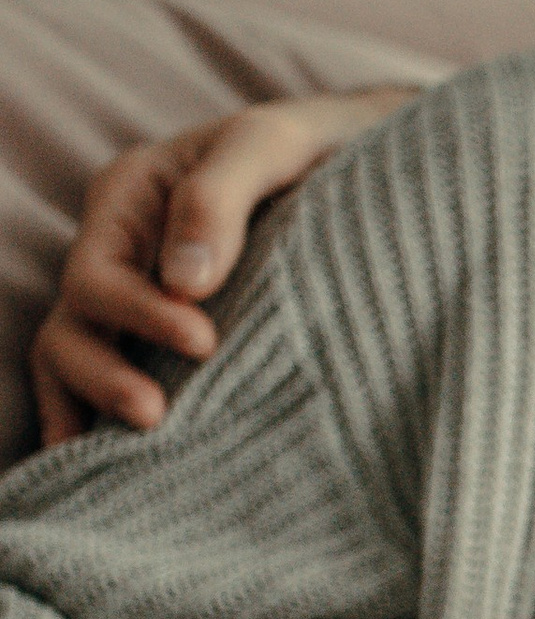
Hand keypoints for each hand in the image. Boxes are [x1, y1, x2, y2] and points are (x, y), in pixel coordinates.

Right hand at [31, 88, 412, 444]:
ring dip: (96, 407)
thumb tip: (184, 282)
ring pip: (80, 361)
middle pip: (74, 326)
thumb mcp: (272, 145)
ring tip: (139, 452)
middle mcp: (124, 251)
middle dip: (103, 375)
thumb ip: (220, 197)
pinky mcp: (170, 340)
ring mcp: (140, 298)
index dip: (137, 314)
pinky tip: (117, 476)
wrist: (376, 164)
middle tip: (157, 418)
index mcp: (131, 197)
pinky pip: (117, 382)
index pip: (99, 273)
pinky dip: (103, 423)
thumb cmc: (317, 142)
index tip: (204, 341)